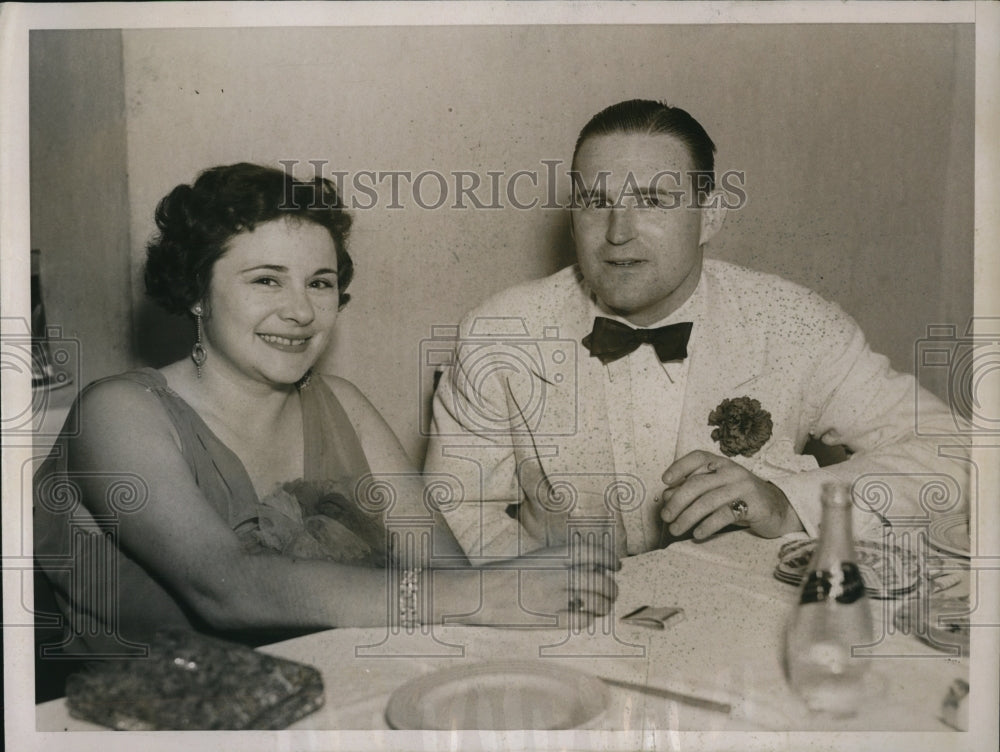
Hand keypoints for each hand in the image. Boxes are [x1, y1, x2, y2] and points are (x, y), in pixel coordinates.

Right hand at [481, 538, 619, 624]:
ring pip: (597, 601)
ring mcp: (556, 597)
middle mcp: (560, 574)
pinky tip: (586, 617)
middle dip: (612, 588)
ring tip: (603, 606)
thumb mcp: (537, 559)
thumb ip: (563, 562)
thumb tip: (592, 568)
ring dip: (605, 604)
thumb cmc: (507, 575)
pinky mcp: (550, 618)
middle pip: (602, 581)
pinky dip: (590, 618)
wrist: (481, 592)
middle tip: (612, 592)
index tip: (616, 566)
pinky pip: (583, 619)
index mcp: (555, 555)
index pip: (595, 552)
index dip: (610, 559)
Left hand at [660, 450, 802, 539]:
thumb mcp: (716, 491)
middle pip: (698, 483)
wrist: (779, 508)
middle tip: (666, 517)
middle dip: (677, 501)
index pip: (697, 457)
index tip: (665, 481)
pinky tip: (697, 534)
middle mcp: (732, 471)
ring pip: (708, 501)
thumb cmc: (740, 499)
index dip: (679, 467)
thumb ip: (693, 491)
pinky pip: (724, 515)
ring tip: (676, 529)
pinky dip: (707, 526)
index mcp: (721, 463)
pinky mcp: (753, 504)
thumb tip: (666, 496)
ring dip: (688, 517)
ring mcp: (743, 486)